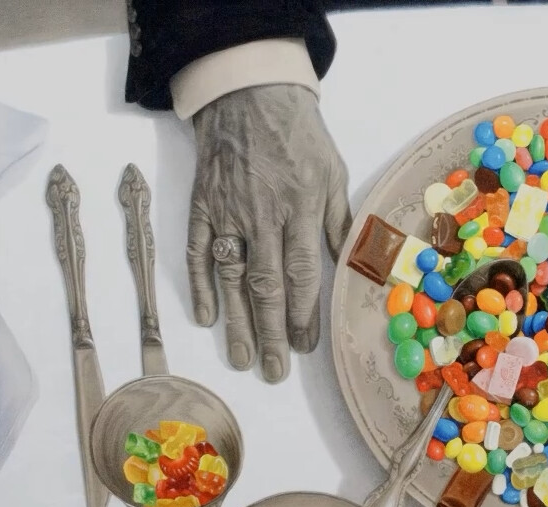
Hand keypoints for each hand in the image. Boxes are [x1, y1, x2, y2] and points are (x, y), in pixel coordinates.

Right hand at [187, 84, 351, 381]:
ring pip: (231, 277)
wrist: (248, 93)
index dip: (303, 314)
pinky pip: (196, 250)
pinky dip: (199, 284)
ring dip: (236, 322)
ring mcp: (227, 213)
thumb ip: (338, 224)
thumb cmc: (299, 136)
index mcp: (299, 210)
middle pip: (265, 286)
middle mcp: (261, 217)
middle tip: (272, 371)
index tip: (305, 346)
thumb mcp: (332, 174)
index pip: (301, 274)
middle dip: (270, 333)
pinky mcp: (202, 206)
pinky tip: (206, 316)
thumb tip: (352, 268)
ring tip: (241, 359)